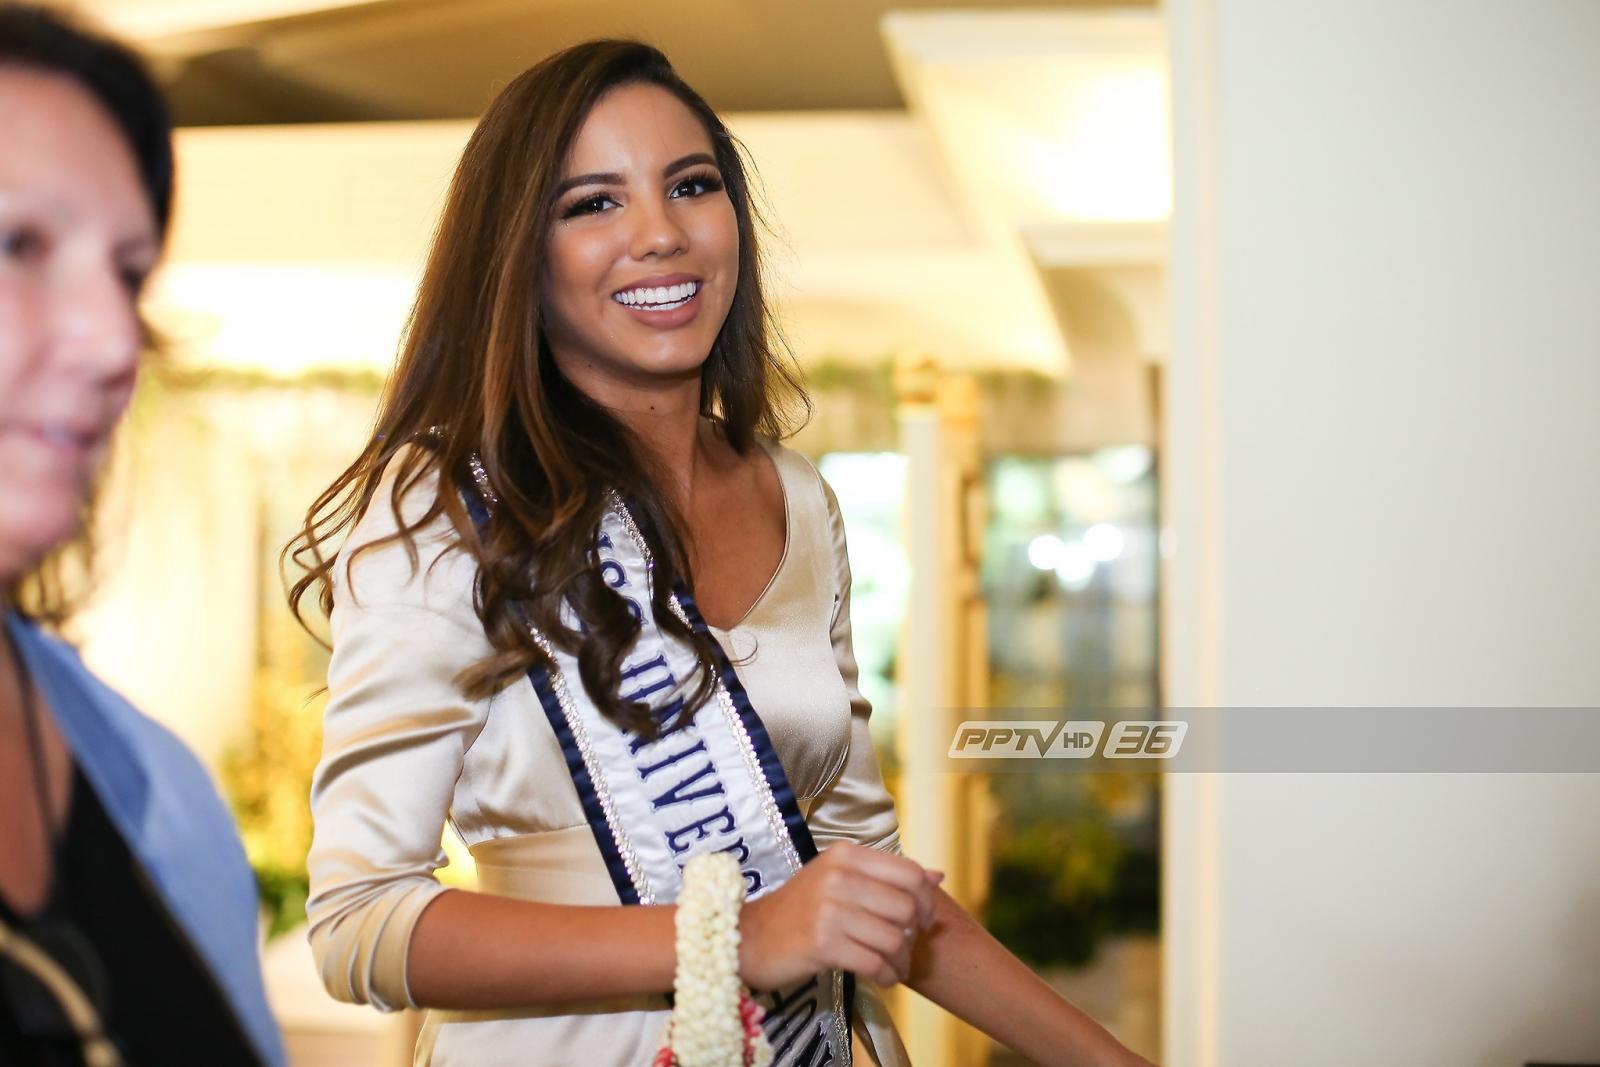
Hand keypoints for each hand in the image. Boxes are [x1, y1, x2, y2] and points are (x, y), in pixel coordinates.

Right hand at [736, 841, 943, 990]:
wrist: (749, 937)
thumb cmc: (799, 910)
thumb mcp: (839, 880)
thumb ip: (888, 877)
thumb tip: (939, 875)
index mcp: (845, 854)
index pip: (909, 872)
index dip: (926, 899)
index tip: (922, 919)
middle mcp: (839, 875)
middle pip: (906, 907)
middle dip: (912, 934)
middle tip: (903, 947)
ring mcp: (830, 909)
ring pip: (894, 938)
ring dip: (901, 960)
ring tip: (892, 966)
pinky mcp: (823, 943)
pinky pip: (875, 963)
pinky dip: (887, 976)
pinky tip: (883, 978)